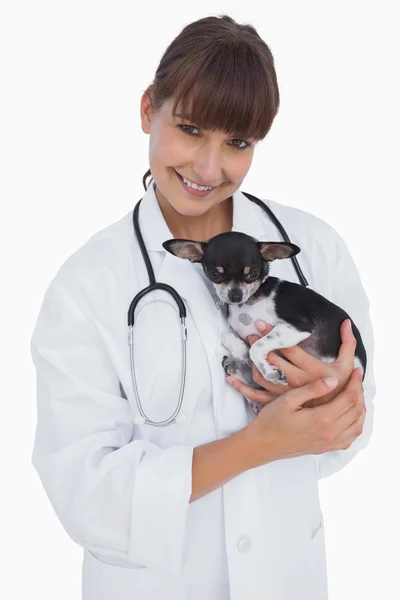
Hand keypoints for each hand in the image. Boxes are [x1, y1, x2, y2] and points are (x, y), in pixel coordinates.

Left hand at [227, 319, 361, 408]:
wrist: (335, 418)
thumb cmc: (339, 390)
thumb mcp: (347, 366)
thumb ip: (347, 343)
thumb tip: (346, 322)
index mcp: (310, 370)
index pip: (288, 348)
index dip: (273, 334)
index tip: (261, 324)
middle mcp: (295, 382)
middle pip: (272, 360)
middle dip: (259, 345)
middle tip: (251, 335)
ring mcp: (284, 393)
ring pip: (262, 375)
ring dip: (253, 361)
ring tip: (248, 349)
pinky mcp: (277, 403)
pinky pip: (255, 396)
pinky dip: (241, 388)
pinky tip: (231, 379)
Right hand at [244, 368, 365, 465]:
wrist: (261, 445)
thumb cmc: (271, 421)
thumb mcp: (288, 399)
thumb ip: (312, 389)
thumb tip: (333, 380)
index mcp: (321, 418)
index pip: (349, 398)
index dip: (355, 382)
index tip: (356, 370)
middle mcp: (329, 433)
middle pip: (356, 411)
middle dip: (359, 392)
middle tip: (357, 379)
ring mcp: (328, 443)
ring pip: (357, 426)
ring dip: (360, 409)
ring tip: (357, 395)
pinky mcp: (324, 449)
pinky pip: (349, 439)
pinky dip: (355, 426)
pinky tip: (351, 417)